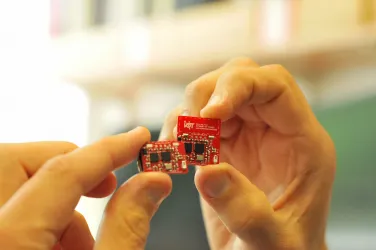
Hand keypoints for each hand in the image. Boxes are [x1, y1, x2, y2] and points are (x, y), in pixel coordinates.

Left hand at [0, 127, 171, 249]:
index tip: (137, 139)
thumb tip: (152, 183)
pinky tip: (63, 249)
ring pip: (12, 185)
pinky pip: (7, 212)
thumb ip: (128, 227)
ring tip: (86, 245)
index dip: (107, 150)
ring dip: (56, 205)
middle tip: (103, 188)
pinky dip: (40, 220)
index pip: (61, 172)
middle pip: (15, 161)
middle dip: (68, 166)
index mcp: (10, 242)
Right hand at [160, 58, 335, 249]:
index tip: (209, 114)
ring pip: (213, 96)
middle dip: (206, 96)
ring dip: (187, 113)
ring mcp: (247, 136)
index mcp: (302, 141)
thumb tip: (208, 172)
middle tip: (185, 130)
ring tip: (174, 145)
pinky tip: (172, 152)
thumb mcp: (274, 243)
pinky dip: (179, 129)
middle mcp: (274, 130)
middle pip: (240, 79)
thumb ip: (246, 211)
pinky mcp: (224, 147)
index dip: (239, 87)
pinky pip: (198, 122)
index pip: (274, 86)